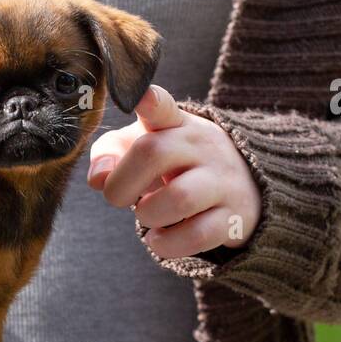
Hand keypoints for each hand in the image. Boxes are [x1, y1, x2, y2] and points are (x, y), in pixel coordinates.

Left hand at [86, 86, 261, 257]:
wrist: (241, 189)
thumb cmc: (176, 166)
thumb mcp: (143, 147)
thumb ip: (110, 153)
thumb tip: (98, 178)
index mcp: (175, 124)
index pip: (163, 106)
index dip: (150, 101)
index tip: (141, 97)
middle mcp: (201, 147)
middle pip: (153, 152)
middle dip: (122, 184)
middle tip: (118, 198)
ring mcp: (222, 181)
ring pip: (179, 198)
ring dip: (148, 215)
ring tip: (147, 215)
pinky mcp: (233, 218)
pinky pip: (197, 235)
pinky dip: (167, 244)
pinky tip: (161, 238)